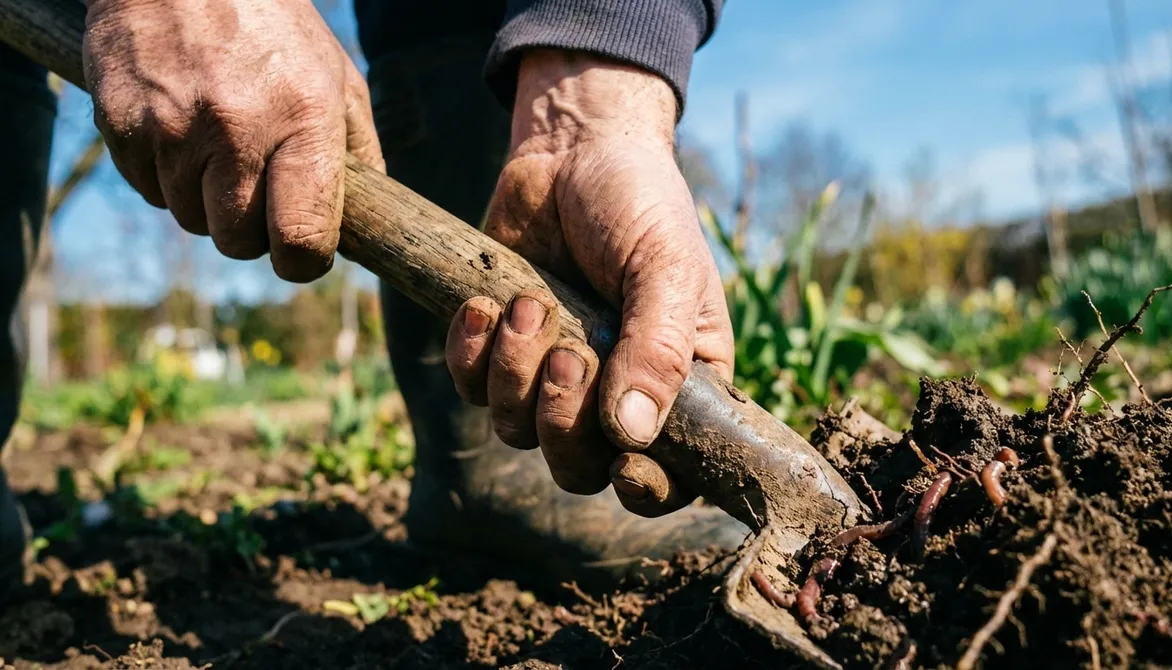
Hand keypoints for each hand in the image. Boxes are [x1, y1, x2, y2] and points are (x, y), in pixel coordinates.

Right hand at [82, 0, 384, 281]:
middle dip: (252, 230)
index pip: (300, 238)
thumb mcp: (336, 78)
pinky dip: (167, 176)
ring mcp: (173, 129)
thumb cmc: (272, 27)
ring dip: (207, 201)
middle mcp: (236, 129)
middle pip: (239, 242)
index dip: (303, 259)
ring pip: (191, 220)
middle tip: (258, 189)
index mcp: (302, 118)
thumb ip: (358, 153)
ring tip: (219, 146)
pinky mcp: (122, 125)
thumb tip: (365, 226)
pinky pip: (149, 192)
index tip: (302, 250)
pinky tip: (181, 129)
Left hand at [444, 50, 733, 516]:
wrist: (572, 147)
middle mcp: (614, 391)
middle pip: (579, 467)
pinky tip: (483, 304)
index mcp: (676, 383)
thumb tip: (631, 435)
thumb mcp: (665, 267)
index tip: (624, 465)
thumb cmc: (638, 203)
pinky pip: (471, 388)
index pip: (669, 474)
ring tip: (526, 304)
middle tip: (568, 354)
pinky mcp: (500, 347)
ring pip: (518, 430)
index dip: (646, 489)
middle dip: (563, 422)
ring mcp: (554, 373)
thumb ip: (656, 349)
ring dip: (515, 374)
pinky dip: (471, 354)